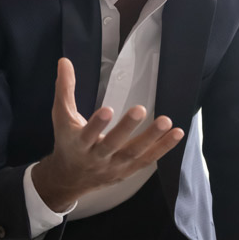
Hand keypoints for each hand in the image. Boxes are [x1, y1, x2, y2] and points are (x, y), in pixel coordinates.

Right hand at [32, 58, 183, 209]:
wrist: (69, 179)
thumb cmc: (68, 142)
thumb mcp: (62, 117)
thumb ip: (65, 89)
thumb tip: (65, 61)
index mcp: (79, 144)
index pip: (87, 134)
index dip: (97, 124)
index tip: (107, 110)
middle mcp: (97, 157)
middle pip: (113, 144)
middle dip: (126, 128)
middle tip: (140, 109)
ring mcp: (114, 166)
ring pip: (134, 153)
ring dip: (151, 138)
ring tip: (166, 122)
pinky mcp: (128, 170)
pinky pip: (147, 160)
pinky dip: (163, 148)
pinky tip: (177, 134)